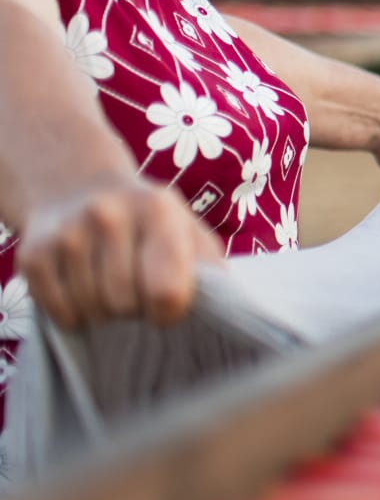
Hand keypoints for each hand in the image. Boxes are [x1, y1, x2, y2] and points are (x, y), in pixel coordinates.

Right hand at [14, 177, 224, 328]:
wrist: (77, 185)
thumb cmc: (147, 219)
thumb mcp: (188, 229)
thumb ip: (209, 266)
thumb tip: (227, 311)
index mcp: (157, 210)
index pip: (166, 290)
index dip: (170, 311)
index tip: (168, 305)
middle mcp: (108, 216)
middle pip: (126, 304)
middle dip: (135, 309)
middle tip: (135, 290)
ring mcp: (66, 235)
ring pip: (92, 311)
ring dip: (105, 312)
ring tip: (109, 285)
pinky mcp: (33, 256)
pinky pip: (60, 313)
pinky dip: (75, 314)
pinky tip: (83, 287)